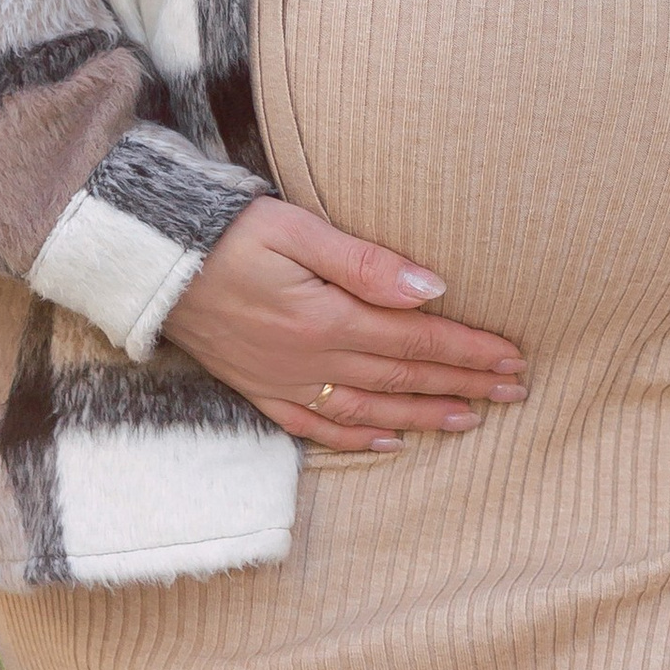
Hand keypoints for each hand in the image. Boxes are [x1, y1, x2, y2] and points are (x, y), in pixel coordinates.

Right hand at [161, 198, 526, 452]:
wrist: (152, 263)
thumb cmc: (228, 232)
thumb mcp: (297, 230)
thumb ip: (366, 262)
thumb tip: (434, 288)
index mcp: (326, 319)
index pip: (417, 340)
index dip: (469, 351)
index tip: (513, 358)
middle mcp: (311, 360)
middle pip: (403, 377)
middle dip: (464, 384)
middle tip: (516, 391)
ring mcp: (285, 382)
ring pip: (371, 407)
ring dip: (425, 415)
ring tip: (472, 419)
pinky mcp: (260, 389)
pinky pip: (319, 426)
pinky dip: (359, 436)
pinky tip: (390, 439)